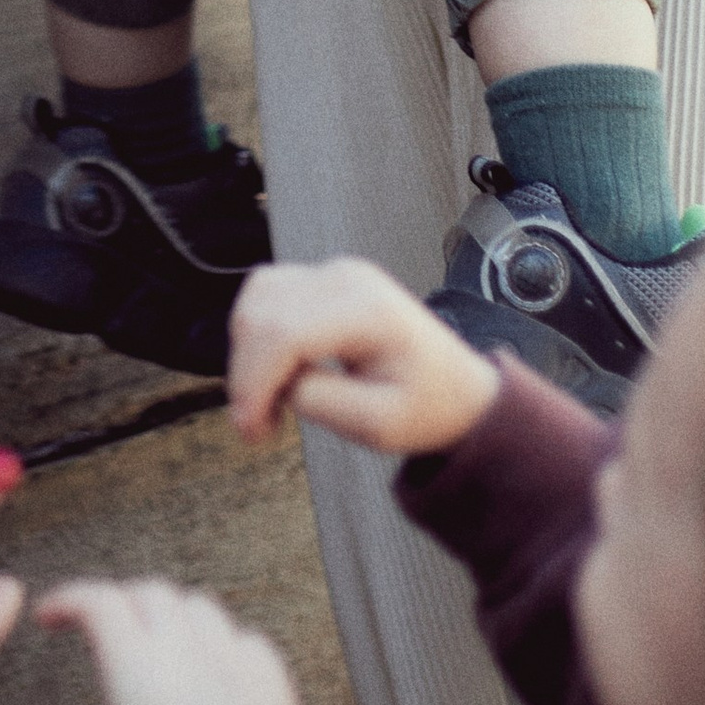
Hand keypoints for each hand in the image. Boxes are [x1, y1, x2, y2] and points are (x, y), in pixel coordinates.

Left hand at [38, 580, 308, 704]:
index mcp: (262, 683)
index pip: (237, 641)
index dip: (209, 653)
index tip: (187, 674)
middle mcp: (220, 649)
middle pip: (192, 607)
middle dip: (168, 619)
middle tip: (138, 643)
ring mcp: (175, 643)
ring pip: (149, 597)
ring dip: (126, 608)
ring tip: (96, 623)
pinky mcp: (131, 649)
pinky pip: (98, 601)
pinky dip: (70, 600)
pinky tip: (48, 615)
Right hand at [229, 259, 499, 459]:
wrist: (458, 386)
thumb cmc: (429, 406)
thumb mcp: (380, 425)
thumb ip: (320, 401)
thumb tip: (278, 383)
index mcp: (367, 311)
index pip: (283, 332)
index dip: (253, 382)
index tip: (250, 431)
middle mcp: (346, 278)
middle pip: (262, 311)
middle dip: (245, 373)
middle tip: (257, 428)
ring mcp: (335, 272)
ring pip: (257, 297)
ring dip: (247, 352)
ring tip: (269, 402)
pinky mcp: (325, 279)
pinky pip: (269, 295)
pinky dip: (258, 335)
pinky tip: (276, 374)